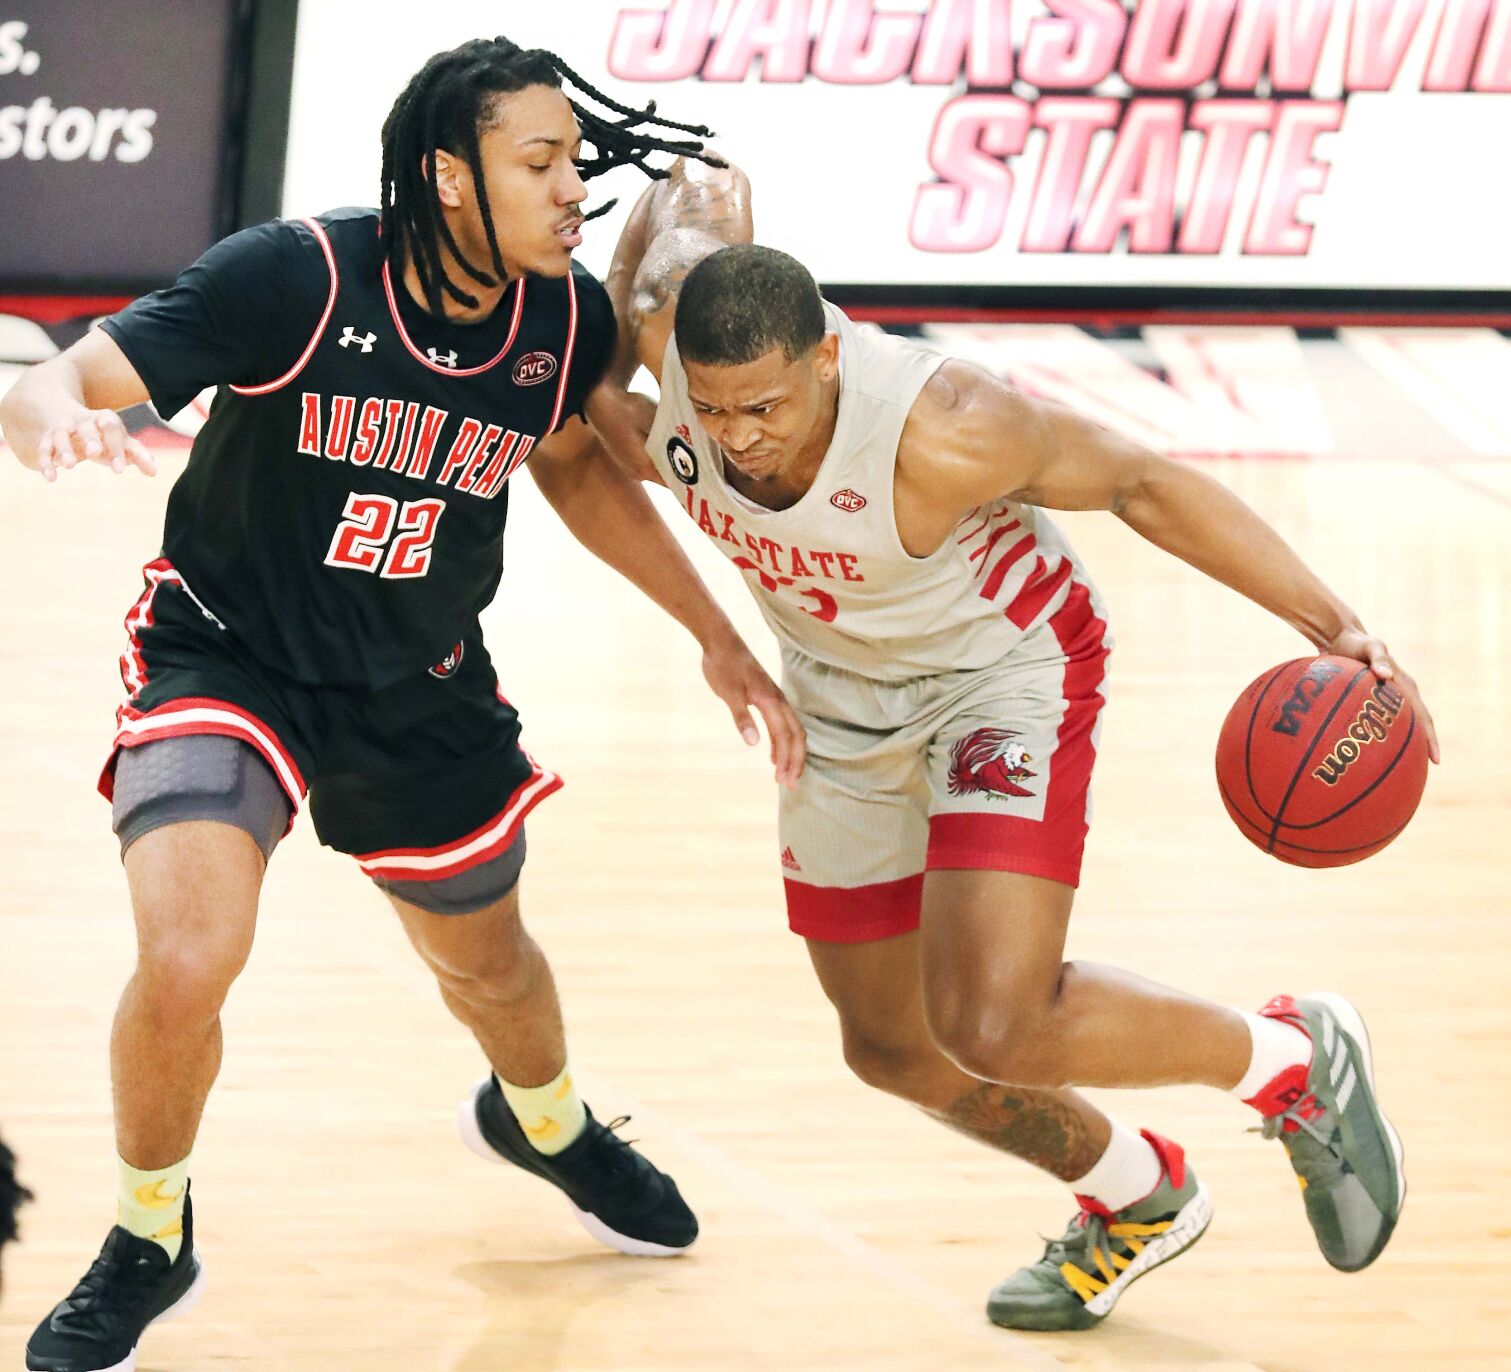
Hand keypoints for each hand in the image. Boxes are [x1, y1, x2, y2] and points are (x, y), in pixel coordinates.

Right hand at [36, 409, 155, 482]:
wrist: (70, 418)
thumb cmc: (104, 437)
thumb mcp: (121, 443)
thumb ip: (137, 455)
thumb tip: (153, 471)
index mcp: (104, 420)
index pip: (112, 429)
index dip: (116, 447)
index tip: (120, 469)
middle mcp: (82, 421)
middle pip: (85, 426)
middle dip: (90, 439)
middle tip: (95, 453)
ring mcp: (63, 428)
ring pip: (60, 434)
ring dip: (63, 448)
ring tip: (69, 465)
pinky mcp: (47, 439)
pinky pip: (44, 448)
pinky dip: (46, 461)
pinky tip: (51, 477)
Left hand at [700, 633, 806, 786]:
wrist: (721, 641)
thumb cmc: (723, 666)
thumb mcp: (729, 693)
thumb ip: (742, 718)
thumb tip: (754, 743)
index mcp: (771, 701)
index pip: (785, 736)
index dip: (786, 760)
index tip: (783, 780)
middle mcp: (778, 700)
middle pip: (796, 735)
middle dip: (795, 761)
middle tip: (790, 784)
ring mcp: (774, 698)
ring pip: (791, 730)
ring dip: (789, 753)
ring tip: (784, 774)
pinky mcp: (767, 697)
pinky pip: (782, 723)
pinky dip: (781, 741)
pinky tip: (772, 755)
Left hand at [1321, 627, 1439, 763]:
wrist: (1340, 638)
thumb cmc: (1357, 643)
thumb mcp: (1371, 647)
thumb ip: (1379, 658)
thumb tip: (1386, 675)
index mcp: (1406, 686)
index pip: (1423, 717)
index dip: (1430, 738)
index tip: (1435, 760)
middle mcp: (1400, 694)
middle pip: (1415, 726)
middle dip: (1420, 748)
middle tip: (1420, 772)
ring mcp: (1385, 698)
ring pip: (1397, 726)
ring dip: (1399, 745)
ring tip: (1396, 769)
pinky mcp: (1369, 699)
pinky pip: (1374, 721)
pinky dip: (1375, 735)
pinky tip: (1362, 752)